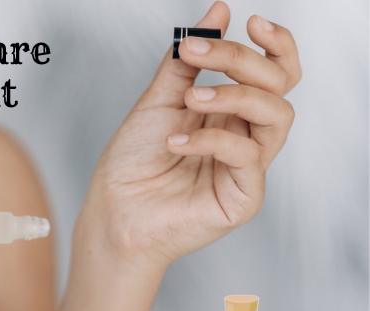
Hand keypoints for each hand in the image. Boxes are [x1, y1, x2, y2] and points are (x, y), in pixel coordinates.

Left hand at [81, 2, 300, 268]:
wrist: (113, 211)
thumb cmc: (132, 163)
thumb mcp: (159, 100)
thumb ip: (187, 61)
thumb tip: (217, 13)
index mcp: (229, 114)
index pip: (274, 74)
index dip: (274, 45)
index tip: (248, 22)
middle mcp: (244, 137)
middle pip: (279, 87)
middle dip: (243, 61)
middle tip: (200, 55)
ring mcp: (246, 168)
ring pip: (276, 116)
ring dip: (234, 96)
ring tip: (190, 99)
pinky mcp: (243, 197)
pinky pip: (246, 156)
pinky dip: (210, 139)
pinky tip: (176, 141)